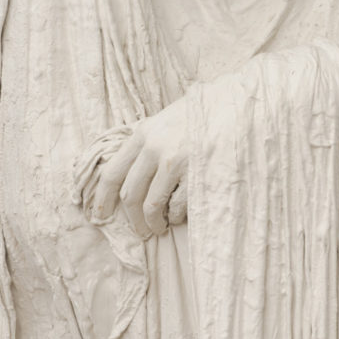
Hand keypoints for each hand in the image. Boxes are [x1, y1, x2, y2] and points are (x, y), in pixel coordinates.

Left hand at [90, 99, 190, 238]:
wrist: (238, 106)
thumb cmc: (203, 115)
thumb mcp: (167, 120)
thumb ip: (149, 143)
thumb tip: (131, 174)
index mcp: (144, 133)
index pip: (112, 172)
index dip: (102, 199)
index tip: (100, 216)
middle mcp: (154, 147)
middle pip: (130, 195)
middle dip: (132, 220)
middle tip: (140, 231)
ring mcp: (174, 162)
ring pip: (151, 206)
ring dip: (154, 223)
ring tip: (161, 227)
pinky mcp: (194, 175)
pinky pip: (176, 207)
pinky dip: (176, 216)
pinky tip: (181, 215)